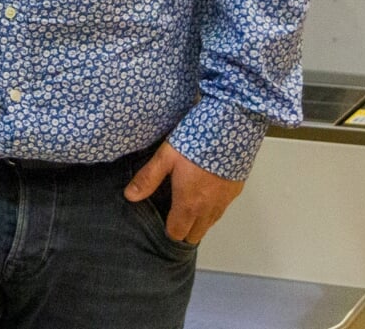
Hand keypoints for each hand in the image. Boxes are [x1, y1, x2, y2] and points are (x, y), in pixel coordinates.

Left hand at [124, 141, 242, 244]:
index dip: (168, 231)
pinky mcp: (235, 192)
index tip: (161, 221)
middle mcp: (208, 209)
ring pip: (210, 225)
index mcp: (188, 204)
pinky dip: (212, 209)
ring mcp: (224, 202)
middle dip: (184, 230)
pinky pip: (221, 210)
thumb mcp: (166, 157)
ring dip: (199, 221)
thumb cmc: (196, 142)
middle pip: (194, 235)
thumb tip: (129, 197)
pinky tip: (205, 193)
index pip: (177, 234)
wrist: (231, 129)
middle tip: (173, 214)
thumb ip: (148, 178)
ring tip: (188, 204)